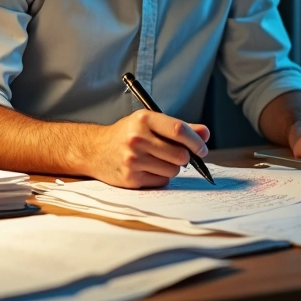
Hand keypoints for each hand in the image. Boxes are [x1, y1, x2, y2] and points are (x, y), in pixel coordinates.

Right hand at [89, 110, 209, 188]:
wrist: (95, 150)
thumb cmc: (127, 134)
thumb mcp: (149, 122)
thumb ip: (178, 127)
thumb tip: (205, 133)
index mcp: (144, 119)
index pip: (179, 131)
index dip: (196, 142)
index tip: (202, 149)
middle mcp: (137, 138)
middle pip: (180, 154)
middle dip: (185, 157)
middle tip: (179, 155)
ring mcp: (133, 159)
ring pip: (173, 170)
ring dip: (172, 168)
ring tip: (158, 160)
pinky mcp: (131, 178)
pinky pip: (161, 181)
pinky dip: (160, 177)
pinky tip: (148, 168)